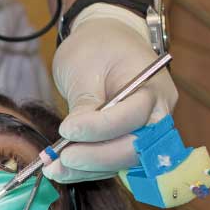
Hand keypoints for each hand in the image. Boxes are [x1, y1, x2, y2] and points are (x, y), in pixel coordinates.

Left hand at [45, 3, 177, 182]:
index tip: (67, 129)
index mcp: (152, 87)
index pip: (133, 116)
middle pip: (135, 147)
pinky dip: (87, 169)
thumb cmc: (97, 46)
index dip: (101, 128)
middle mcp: (156, 113)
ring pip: (121, 161)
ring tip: (53, 169)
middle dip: (97, 157)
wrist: (106, 39)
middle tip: (62, 158)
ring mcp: (144, 130)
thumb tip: (73, 133)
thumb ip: (84, 101)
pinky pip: (111, 162)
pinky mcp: (126, 140)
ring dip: (87, 170)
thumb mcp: (85, 66)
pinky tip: (61, 169)